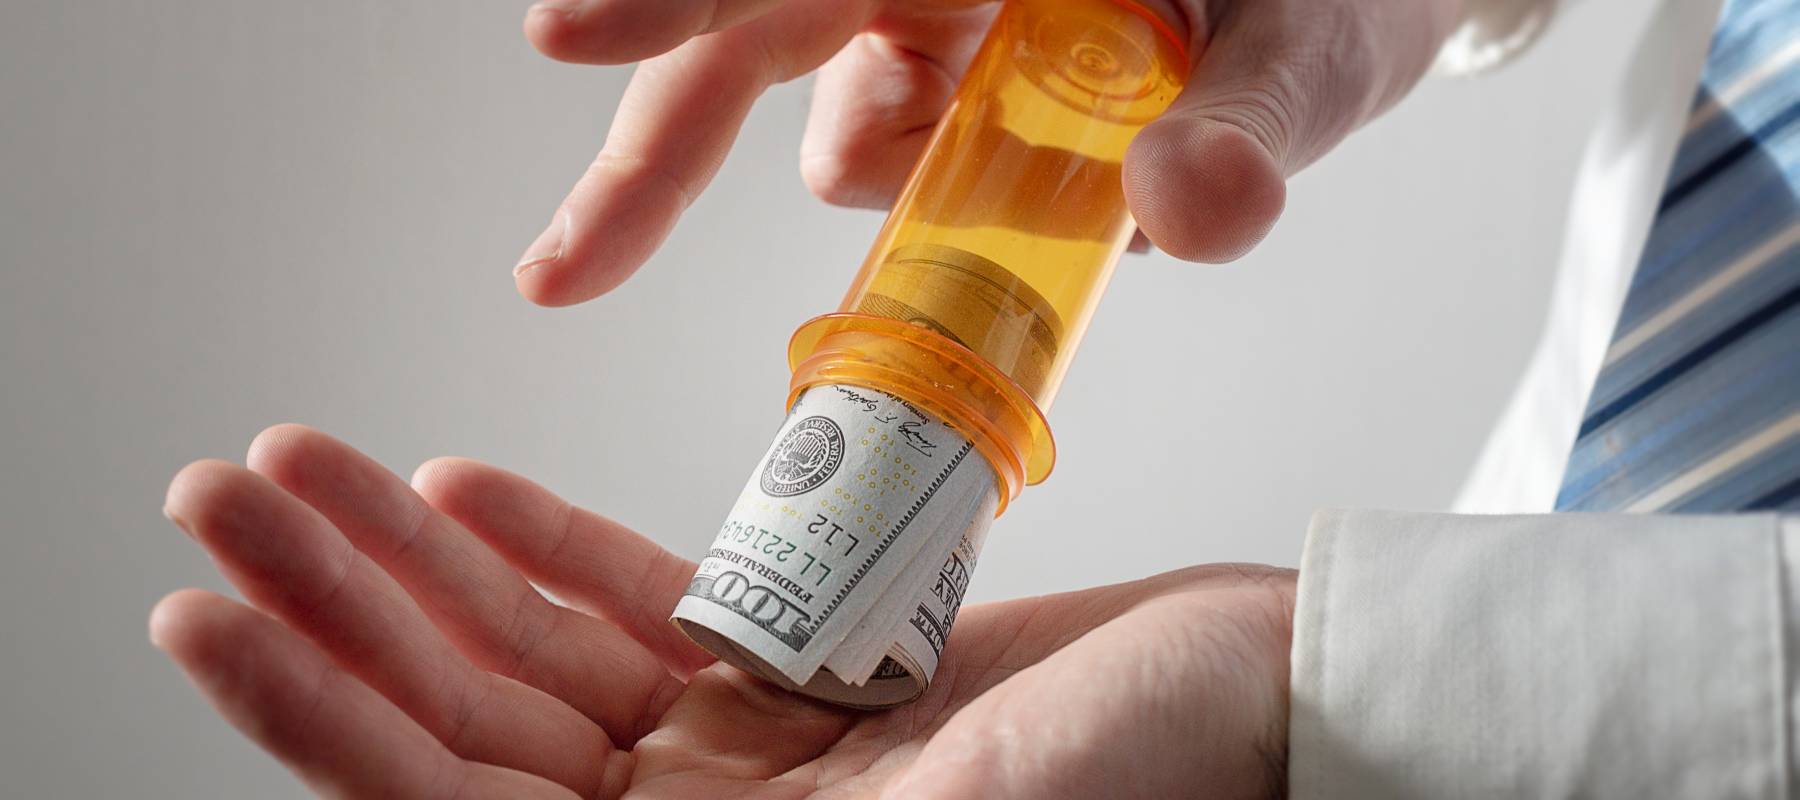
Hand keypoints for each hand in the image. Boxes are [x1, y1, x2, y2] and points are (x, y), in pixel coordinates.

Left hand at [152, 425, 1295, 797]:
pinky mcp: (797, 677)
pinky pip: (641, 614)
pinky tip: (464, 495)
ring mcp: (745, 764)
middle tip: (239, 494)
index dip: (324, 727)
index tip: (216, 620)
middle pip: (469, 731)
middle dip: (343, 614)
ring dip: (421, 565)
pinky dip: (550, 554)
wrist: (1267, 698)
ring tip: (320, 466)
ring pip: (534, 662)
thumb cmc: (1153, 779)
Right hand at [510, 0, 1462, 304]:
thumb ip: (1254, 125)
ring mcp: (943, 15)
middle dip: (661, 149)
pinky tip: (1022, 195)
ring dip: (888, 184)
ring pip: (830, 121)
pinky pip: (888, 150)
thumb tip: (1180, 209)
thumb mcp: (1317, 51)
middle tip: (569, 269)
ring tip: (1037, 179)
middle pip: (752, 35)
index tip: (566, 33)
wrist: (1372, 2)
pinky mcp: (959, 73)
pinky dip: (917, 197)